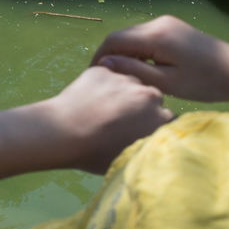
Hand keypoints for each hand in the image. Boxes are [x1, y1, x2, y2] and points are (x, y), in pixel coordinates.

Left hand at [42, 63, 174, 173]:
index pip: (166, 119)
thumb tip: (148, 145)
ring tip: (99, 110)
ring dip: (120, 93)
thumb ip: (145, 146)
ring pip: (129, 84)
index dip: (150, 125)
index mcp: (160, 120)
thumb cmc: (94, 153)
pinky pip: (106, 76)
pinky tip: (86, 100)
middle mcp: (149, 95)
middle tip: (117, 120)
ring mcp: (126, 80)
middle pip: (151, 98)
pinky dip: (99, 85)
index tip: (136, 131)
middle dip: (139, 106)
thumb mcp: (127, 158)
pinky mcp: (104, 70)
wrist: (63, 133)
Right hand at [91, 15, 228, 103]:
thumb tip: (104, 63)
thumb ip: (134, 71)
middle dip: (111, 57)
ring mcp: (168, 24)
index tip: (92, 77)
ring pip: (134, 37)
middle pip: (122, 37)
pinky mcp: (175, 29)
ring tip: (123, 80)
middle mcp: (159, 23)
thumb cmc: (206, 82)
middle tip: (105, 82)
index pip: (114, 40)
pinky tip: (141, 71)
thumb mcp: (166, 82)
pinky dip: (139, 53)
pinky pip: (147, 38)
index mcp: (156, 35)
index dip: (99, 57)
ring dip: (125, 55)